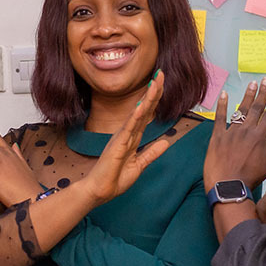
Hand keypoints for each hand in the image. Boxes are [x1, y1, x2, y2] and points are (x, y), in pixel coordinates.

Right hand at [78, 71, 171, 205]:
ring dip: (147, 98)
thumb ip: (151, 153)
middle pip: (143, 109)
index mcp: (133, 137)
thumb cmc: (115, 179)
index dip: (155, 99)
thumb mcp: (139, 166)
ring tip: (156, 83)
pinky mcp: (117, 145)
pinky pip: (128, 129)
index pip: (146, 114)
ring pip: (138, 114)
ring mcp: (122, 137)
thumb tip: (166, 142)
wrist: (100, 191)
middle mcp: (128, 133)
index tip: (162, 83)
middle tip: (161, 74)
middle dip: (153, 91)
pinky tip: (141, 106)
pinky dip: (135, 117)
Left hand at [204, 78, 265, 192]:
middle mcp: (247, 131)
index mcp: (261, 138)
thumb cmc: (248, 179)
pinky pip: (220, 118)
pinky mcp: (217, 136)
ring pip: (241, 110)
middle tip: (265, 81)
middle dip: (262, 93)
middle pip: (256, 108)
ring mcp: (231, 132)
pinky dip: (221, 105)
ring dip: (247, 96)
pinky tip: (224, 94)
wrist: (228, 186)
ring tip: (251, 85)